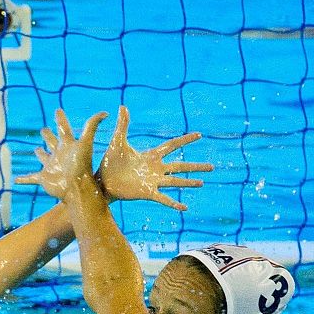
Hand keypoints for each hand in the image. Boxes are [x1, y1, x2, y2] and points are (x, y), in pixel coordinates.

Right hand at [17, 108, 107, 201]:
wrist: (76, 188)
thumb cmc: (81, 166)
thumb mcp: (85, 143)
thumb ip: (92, 127)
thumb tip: (105, 112)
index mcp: (67, 145)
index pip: (63, 129)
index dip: (61, 119)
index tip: (58, 110)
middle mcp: (59, 154)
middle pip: (52, 142)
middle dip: (48, 136)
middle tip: (44, 130)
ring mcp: (51, 166)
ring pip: (43, 158)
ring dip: (40, 154)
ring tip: (36, 150)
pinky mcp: (44, 178)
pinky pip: (31, 178)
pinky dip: (24, 179)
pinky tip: (16, 180)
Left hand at [95, 106, 213, 210]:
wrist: (101, 181)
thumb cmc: (109, 163)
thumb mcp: (118, 142)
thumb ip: (123, 125)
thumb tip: (122, 106)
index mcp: (151, 156)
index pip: (172, 145)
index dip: (185, 140)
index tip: (199, 135)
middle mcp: (155, 169)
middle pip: (180, 166)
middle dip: (196, 166)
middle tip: (212, 167)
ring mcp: (152, 181)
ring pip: (175, 181)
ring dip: (189, 182)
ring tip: (202, 183)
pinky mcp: (147, 192)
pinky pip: (164, 198)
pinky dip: (174, 203)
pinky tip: (184, 208)